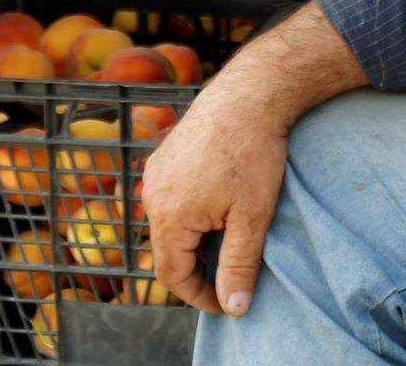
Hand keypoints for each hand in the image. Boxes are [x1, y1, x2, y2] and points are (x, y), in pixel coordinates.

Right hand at [140, 74, 289, 316]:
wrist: (249, 95)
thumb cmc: (252, 154)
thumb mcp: (252, 218)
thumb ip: (239, 266)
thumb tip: (233, 310)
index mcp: (169, 216)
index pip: (173, 275)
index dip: (199, 296)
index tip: (227, 302)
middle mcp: (153, 195)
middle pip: (166, 251)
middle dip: (196, 270)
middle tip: (229, 276)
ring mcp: (156, 173)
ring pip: (167, 224)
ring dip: (192, 242)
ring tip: (227, 243)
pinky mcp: (165, 156)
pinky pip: (169, 199)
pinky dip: (189, 215)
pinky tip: (217, 210)